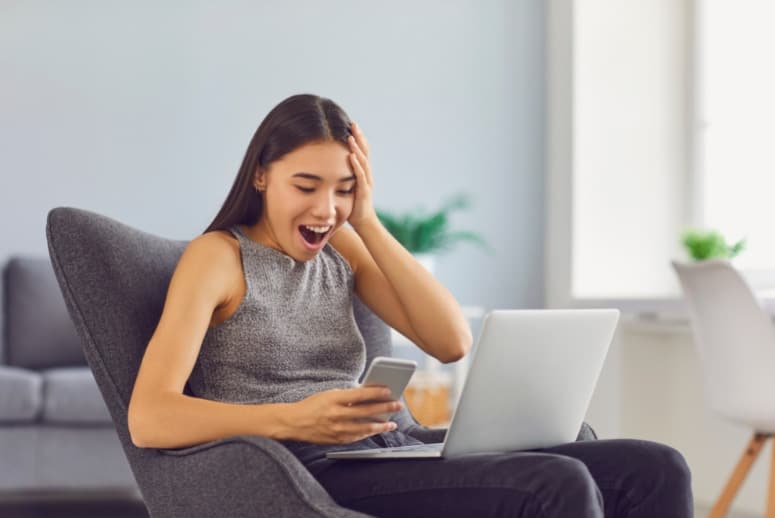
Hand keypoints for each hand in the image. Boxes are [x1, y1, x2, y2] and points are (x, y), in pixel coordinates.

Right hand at [285, 386, 401, 443]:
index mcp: (334, 399)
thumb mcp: (328, 395)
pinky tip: (376, 430)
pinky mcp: (336, 440)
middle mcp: (337, 415)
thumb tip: (367, 396)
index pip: (360, 395)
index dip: (376, 393)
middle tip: (397, 405)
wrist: (293, 423)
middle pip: (366, 411)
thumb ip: (347, 396)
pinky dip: (368, 434)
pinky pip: (357, 437)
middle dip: (385, 408)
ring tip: (392, 423)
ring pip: (365, 428)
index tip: (389, 390)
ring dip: (381, 426)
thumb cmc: (312, 406)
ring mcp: (337, 429)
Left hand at [347, 122, 378, 230]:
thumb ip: (340, 175)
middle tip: (353, 124)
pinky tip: (351, 155)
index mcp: (362, 172)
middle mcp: (367, 174)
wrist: (362, 221)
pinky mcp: (364, 191)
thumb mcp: (345, 186)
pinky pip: (360, 175)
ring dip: (357, 148)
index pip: (361, 151)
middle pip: (364, 152)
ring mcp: (367, 182)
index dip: (357, 138)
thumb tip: (327, 166)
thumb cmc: (352, 204)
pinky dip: (356, 165)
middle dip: (359, 137)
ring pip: (363, 161)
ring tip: (350, 136)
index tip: (350, 125)